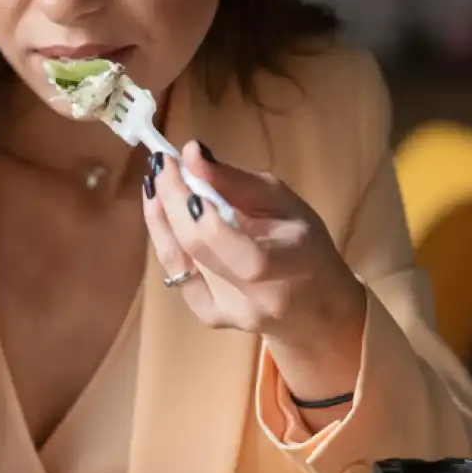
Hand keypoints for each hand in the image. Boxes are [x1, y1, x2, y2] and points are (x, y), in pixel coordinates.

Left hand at [143, 141, 366, 403]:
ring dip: (160, 217)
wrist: (317, 311)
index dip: (200, 208)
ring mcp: (231, 312)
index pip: (237, 244)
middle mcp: (258, 297)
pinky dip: (167, 242)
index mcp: (291, 264)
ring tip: (155, 184)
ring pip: (179, 261)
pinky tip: (164, 217)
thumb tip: (191, 154)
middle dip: (172, 200)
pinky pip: (178, 276)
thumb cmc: (308, 248)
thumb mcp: (287, 205)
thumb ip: (238, 182)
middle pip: (199, 247)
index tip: (177, 165)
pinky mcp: (211, 318)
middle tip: (161, 165)